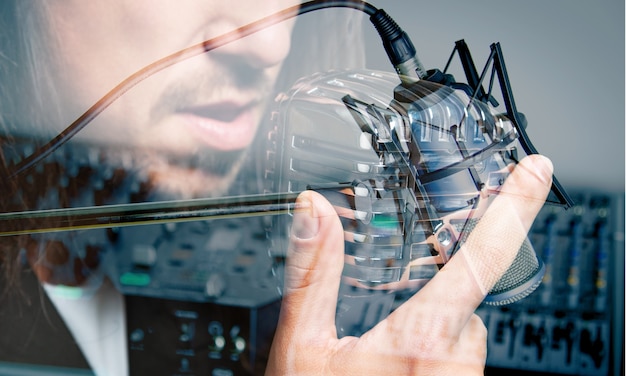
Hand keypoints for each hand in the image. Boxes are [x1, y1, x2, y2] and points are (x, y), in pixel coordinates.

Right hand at [266, 155, 553, 374]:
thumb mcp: (303, 347)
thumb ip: (312, 272)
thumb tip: (314, 210)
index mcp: (420, 341)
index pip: (480, 257)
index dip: (513, 206)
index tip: (536, 171)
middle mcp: (455, 368)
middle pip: (465, 305)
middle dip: (432, 300)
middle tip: (387, 326)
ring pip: (464, 338)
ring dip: (433, 333)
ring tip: (382, 360)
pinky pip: (459, 367)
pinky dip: (434, 358)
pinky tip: (396, 371)